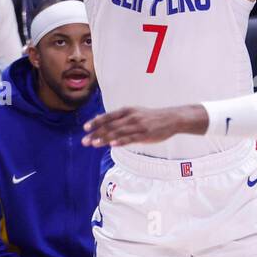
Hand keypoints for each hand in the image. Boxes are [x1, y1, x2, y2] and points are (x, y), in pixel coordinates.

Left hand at [82, 104, 207, 146]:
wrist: (171, 118)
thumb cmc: (151, 117)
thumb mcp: (134, 113)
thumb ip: (118, 118)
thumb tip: (100, 119)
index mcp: (127, 111)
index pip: (108, 117)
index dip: (96, 122)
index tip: (85, 128)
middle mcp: (131, 117)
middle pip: (110, 126)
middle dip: (96, 133)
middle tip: (85, 140)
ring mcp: (138, 126)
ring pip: (118, 133)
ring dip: (104, 138)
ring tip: (94, 144)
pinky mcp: (145, 135)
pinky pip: (131, 138)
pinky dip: (121, 141)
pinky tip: (112, 145)